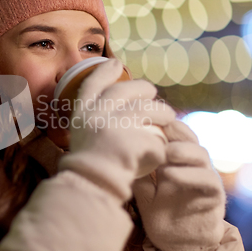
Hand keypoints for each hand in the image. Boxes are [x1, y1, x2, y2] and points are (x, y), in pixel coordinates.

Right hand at [58, 59, 175, 201]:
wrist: (94, 187)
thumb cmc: (89, 166)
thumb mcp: (82, 136)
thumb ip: (94, 119)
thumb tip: (115, 103)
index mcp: (82, 113)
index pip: (93, 84)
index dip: (104, 72)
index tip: (115, 63)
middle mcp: (97, 114)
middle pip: (126, 90)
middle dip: (143, 88)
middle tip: (152, 92)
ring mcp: (117, 125)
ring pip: (149, 110)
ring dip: (163, 112)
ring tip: (168, 118)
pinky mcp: (136, 140)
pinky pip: (157, 139)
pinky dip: (160, 147)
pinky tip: (159, 152)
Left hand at [132, 120, 225, 250]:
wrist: (179, 243)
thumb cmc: (159, 211)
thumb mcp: (143, 188)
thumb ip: (137, 170)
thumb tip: (120, 150)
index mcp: (177, 157)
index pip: (173, 132)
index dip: (161, 123)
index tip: (143, 118)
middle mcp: (193, 162)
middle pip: (189, 136)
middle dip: (174, 130)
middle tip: (157, 128)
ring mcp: (206, 176)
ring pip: (201, 154)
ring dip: (182, 150)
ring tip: (164, 152)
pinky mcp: (215, 195)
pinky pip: (208, 179)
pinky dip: (190, 175)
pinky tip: (170, 175)